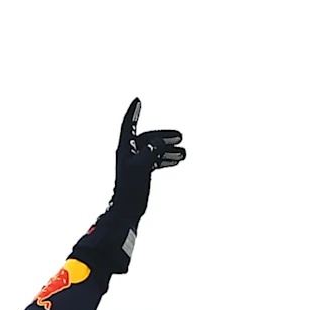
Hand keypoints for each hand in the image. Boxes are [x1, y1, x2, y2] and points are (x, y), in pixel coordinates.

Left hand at [111, 97, 185, 213]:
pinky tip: (176, 160)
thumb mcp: (141, 166)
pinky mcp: (141, 173)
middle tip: (180, 137)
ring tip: (183, 153)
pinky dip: (165, 158)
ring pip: (154, 150)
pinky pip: (155, 160)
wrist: (127, 210)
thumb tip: (160, 142)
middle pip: (149, 139)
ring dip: (168, 149)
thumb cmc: (130, 189)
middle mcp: (129, 153)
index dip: (134, 113)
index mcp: (125, 149)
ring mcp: (136, 163)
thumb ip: (151, 151)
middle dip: (164, 137)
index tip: (137, 100)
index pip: (129, 125)